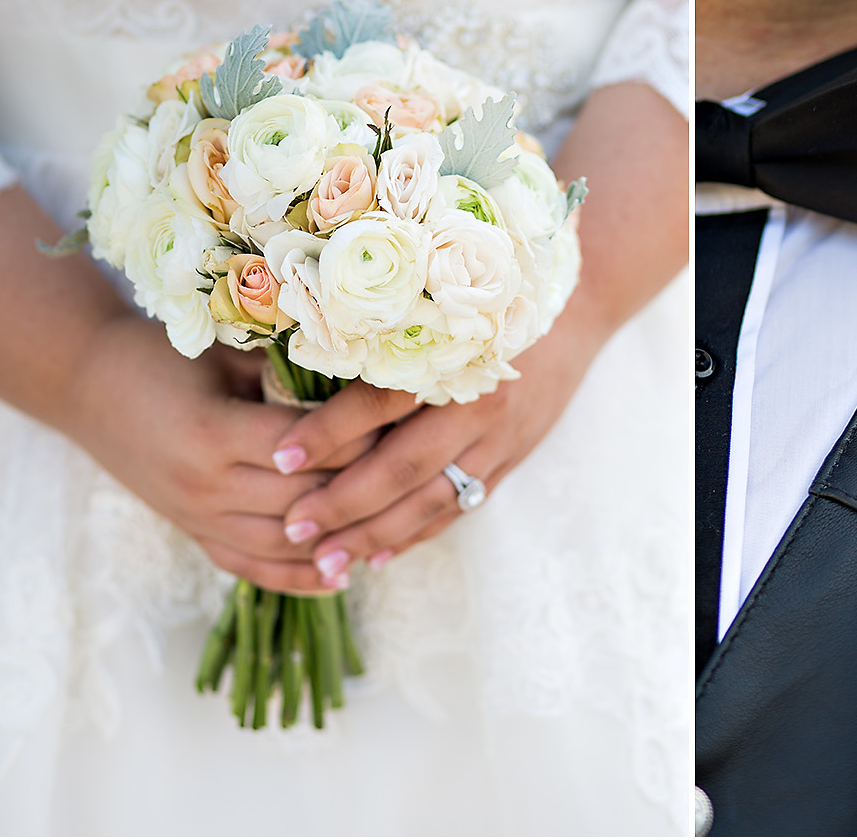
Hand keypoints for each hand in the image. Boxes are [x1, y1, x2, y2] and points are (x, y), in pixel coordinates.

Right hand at [63, 313, 374, 593]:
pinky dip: (297, 577)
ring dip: (338, 541)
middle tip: (412, 473)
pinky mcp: (193, 533)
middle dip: (362, 489)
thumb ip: (288, 375)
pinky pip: (250, 568)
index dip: (361, 439)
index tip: (404, 426)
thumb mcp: (228, 355)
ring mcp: (197, 517)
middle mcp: (204, 486)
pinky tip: (341, 574)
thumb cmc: (165, 356)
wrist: (88, 385)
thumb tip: (367, 382)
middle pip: (303, 502)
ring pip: (283, 546)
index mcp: (213, 433)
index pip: (308, 451)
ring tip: (391, 526)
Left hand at [271, 309, 603, 586]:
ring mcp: (501, 440)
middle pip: (404, 465)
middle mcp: (481, 403)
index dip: (329, 432)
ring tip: (325, 559)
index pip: (383, 402)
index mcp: (457, 357)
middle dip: (344, 502)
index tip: (280, 458)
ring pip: (432, 499)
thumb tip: (299, 358)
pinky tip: (376, 555)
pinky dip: (416, 534)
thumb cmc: (493, 296)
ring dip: (375, 534)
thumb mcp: (443, 303)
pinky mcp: (510, 460)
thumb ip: (386, 333)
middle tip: (292, 526)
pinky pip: (458, 508)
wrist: (576, 311)